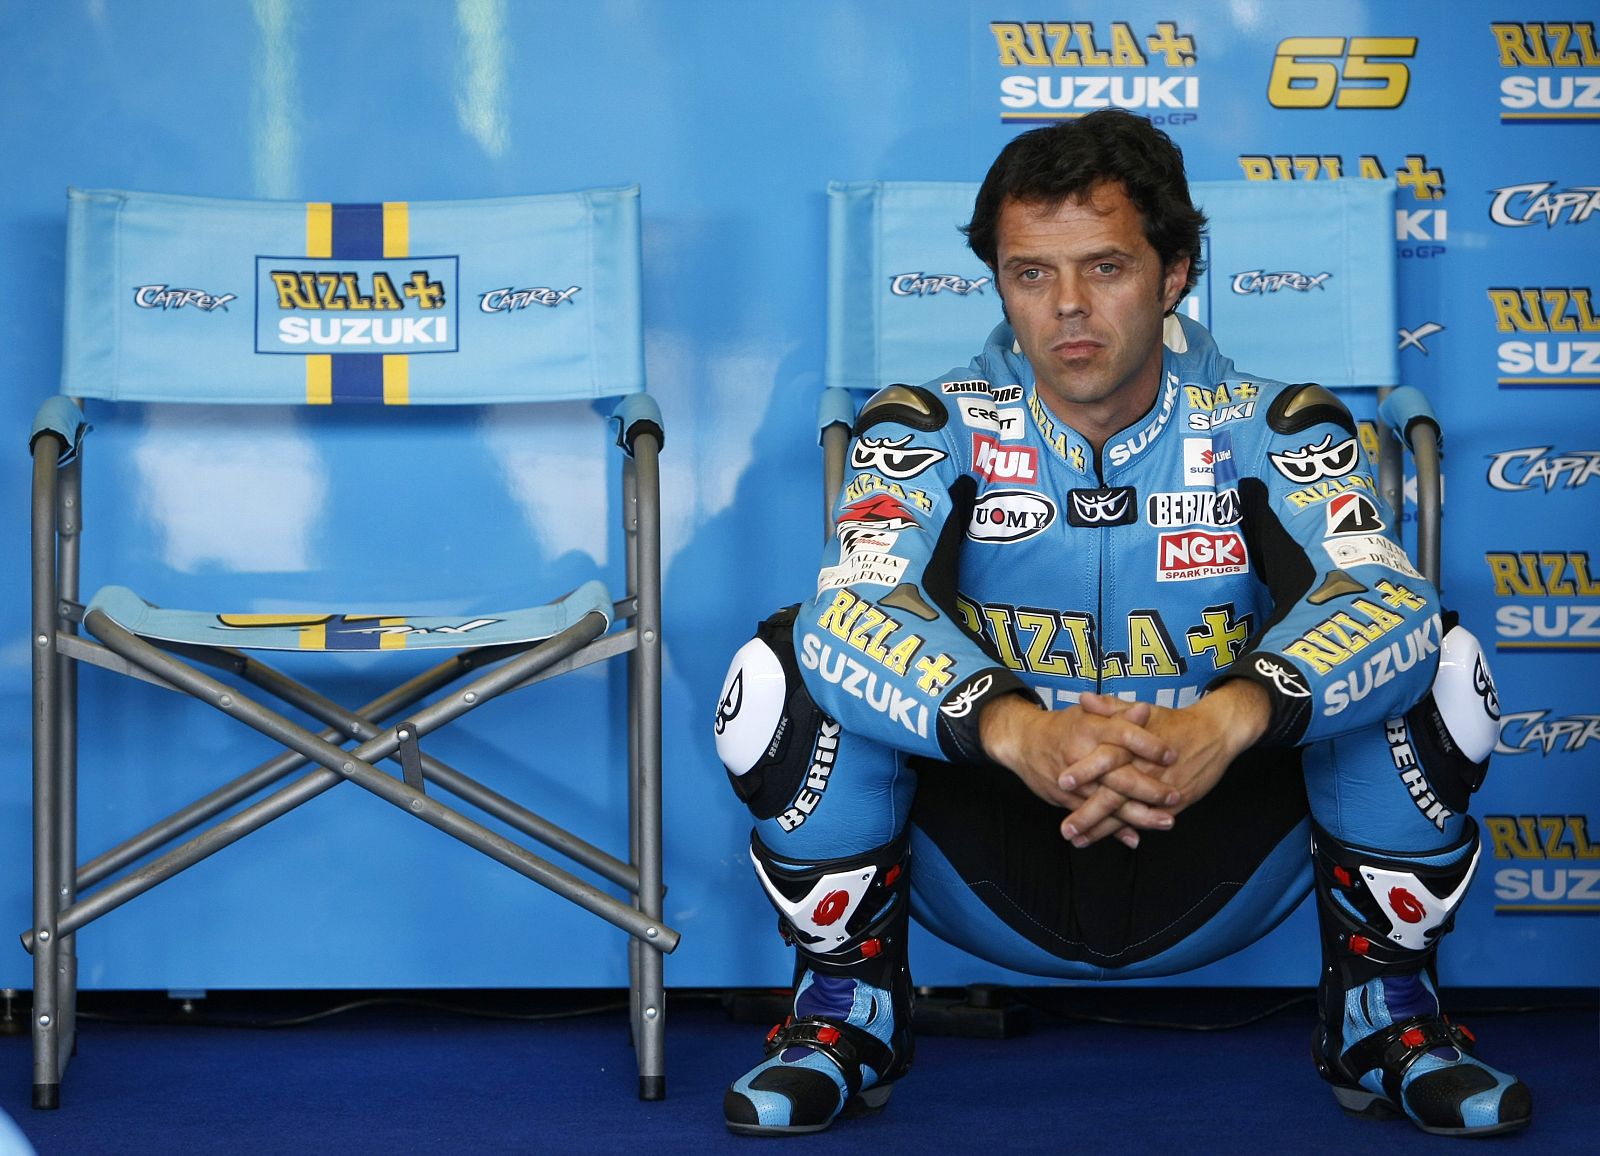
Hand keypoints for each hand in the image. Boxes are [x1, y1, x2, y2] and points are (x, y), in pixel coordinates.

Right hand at [979, 693, 1177, 827]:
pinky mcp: (1066, 799)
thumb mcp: (1089, 714)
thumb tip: (1145, 710)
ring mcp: (1074, 781)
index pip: (1123, 735)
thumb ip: (1117, 712)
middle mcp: (1081, 754)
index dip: (1148, 745)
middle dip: (1149, 788)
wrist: (1023, 742)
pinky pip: (1092, 816)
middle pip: (1119, 774)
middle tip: (1176, 796)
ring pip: (1109, 801)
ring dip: (1138, 814)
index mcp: (1090, 729)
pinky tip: (1133, 837)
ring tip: (1165, 821)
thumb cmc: (1063, 727)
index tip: (1172, 755)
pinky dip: (1112, 829)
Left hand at [1062, 680, 1270, 846]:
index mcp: (1135, 744)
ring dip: (1103, 830)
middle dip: (1088, 814)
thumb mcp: (1141, 711)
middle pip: (1114, 794)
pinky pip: (1149, 819)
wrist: (1216, 732)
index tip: (1060, 783)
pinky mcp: (1176, 801)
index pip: (1105, 759)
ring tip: (1079, 841)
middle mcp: (1146, 768)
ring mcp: (1161, 788)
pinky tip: (1114, 841)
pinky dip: (1132, 830)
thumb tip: (1083, 698)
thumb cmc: (1173, 721)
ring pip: (1128, 814)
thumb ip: (1110, 708)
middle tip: (1065, 829)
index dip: (1084, 771)